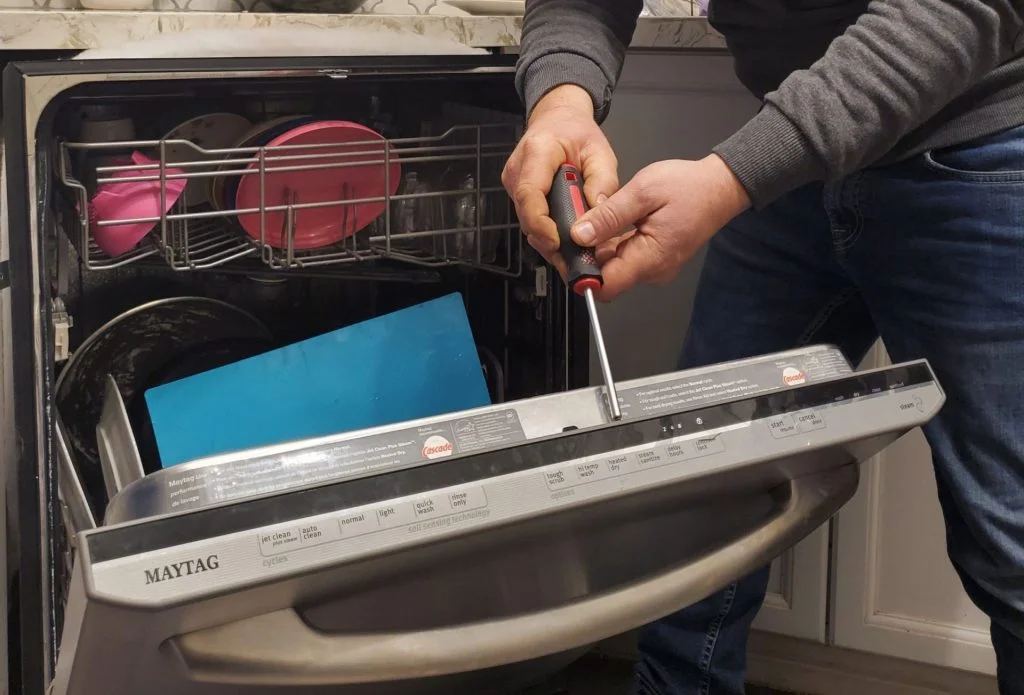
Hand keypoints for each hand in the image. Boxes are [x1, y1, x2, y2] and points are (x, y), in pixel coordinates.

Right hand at [502, 85, 618, 276]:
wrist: (558, 120)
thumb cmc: (577, 133)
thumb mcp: (600, 153)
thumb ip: (602, 182)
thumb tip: (598, 214)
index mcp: (537, 152)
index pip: (530, 193)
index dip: (540, 223)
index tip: (557, 241)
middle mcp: (518, 169)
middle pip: (527, 214)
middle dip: (549, 240)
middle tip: (574, 258)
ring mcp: (513, 182)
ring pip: (526, 221)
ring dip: (548, 239)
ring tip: (574, 253)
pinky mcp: (516, 193)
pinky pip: (529, 219)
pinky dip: (546, 232)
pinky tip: (565, 240)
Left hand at [573, 155, 750, 300]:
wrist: (720, 187)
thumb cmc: (690, 187)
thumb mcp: (642, 192)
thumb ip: (609, 216)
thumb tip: (580, 235)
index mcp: (650, 258)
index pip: (605, 287)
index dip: (582, 273)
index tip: (569, 253)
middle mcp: (653, 270)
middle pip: (607, 276)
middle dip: (588, 255)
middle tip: (581, 224)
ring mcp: (655, 266)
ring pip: (614, 266)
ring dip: (600, 247)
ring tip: (600, 218)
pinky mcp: (655, 259)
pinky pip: (626, 258)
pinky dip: (614, 243)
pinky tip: (615, 223)